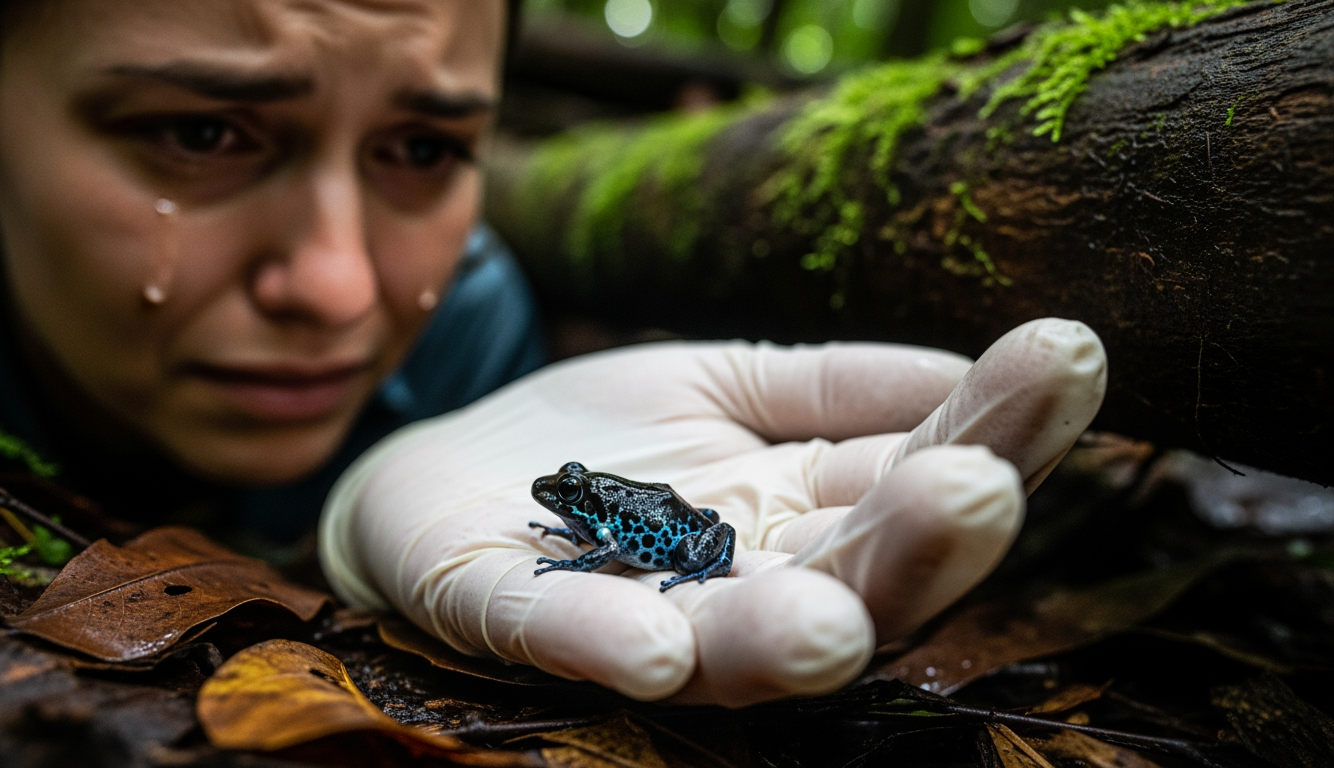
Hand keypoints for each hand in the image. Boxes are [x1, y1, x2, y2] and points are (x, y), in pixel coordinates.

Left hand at [320, 318, 1105, 705]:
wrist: (448, 470)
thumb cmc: (604, 439)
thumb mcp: (725, 378)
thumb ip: (838, 384)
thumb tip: (973, 366)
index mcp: (802, 517)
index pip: (915, 476)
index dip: (996, 426)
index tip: (1067, 357)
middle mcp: (745, 581)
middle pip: (852, 575)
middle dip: (916, 541)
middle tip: (977, 489)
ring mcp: (642, 611)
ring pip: (733, 641)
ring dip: (786, 634)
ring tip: (829, 625)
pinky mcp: (525, 622)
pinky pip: (569, 642)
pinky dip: (612, 649)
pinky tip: (655, 653)